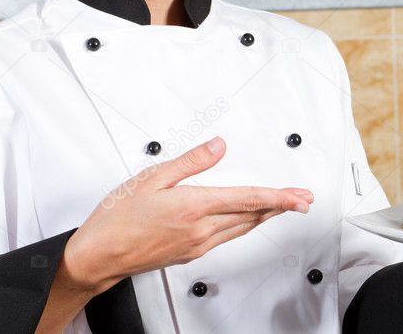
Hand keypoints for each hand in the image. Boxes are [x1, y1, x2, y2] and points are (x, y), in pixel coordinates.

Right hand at [65, 136, 312, 293]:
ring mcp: (197, 245)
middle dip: (281, 206)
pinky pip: (227, 237)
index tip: (300, 197)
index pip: (248, 199)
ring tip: (283, 206)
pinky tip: (247, 220)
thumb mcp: (152, 177)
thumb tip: (218, 146)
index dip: (279, 197)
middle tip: (303, 200)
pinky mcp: (190, 253)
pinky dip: (244, 225)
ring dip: (266, 216)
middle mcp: (201, 230)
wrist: (99, 256)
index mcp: (195, 207)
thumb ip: (191, 161)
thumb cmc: (118, 218)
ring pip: (242, 228)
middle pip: (252, 215)